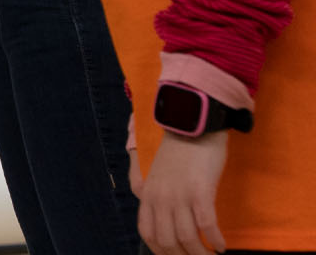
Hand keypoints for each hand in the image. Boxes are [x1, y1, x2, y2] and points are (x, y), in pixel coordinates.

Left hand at [139, 129, 228, 254]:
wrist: (193, 127)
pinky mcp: (200, 191)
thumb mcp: (156, 173)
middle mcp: (160, 198)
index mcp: (147, 194)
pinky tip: (222, 246)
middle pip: (167, 240)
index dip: (160, 251)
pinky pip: (206, 225)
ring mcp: (179, 196)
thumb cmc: (178, 151)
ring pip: (187, 238)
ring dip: (201, 254)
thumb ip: (152, 193)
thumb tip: (154, 213)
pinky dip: (215, 239)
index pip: (147, 232)